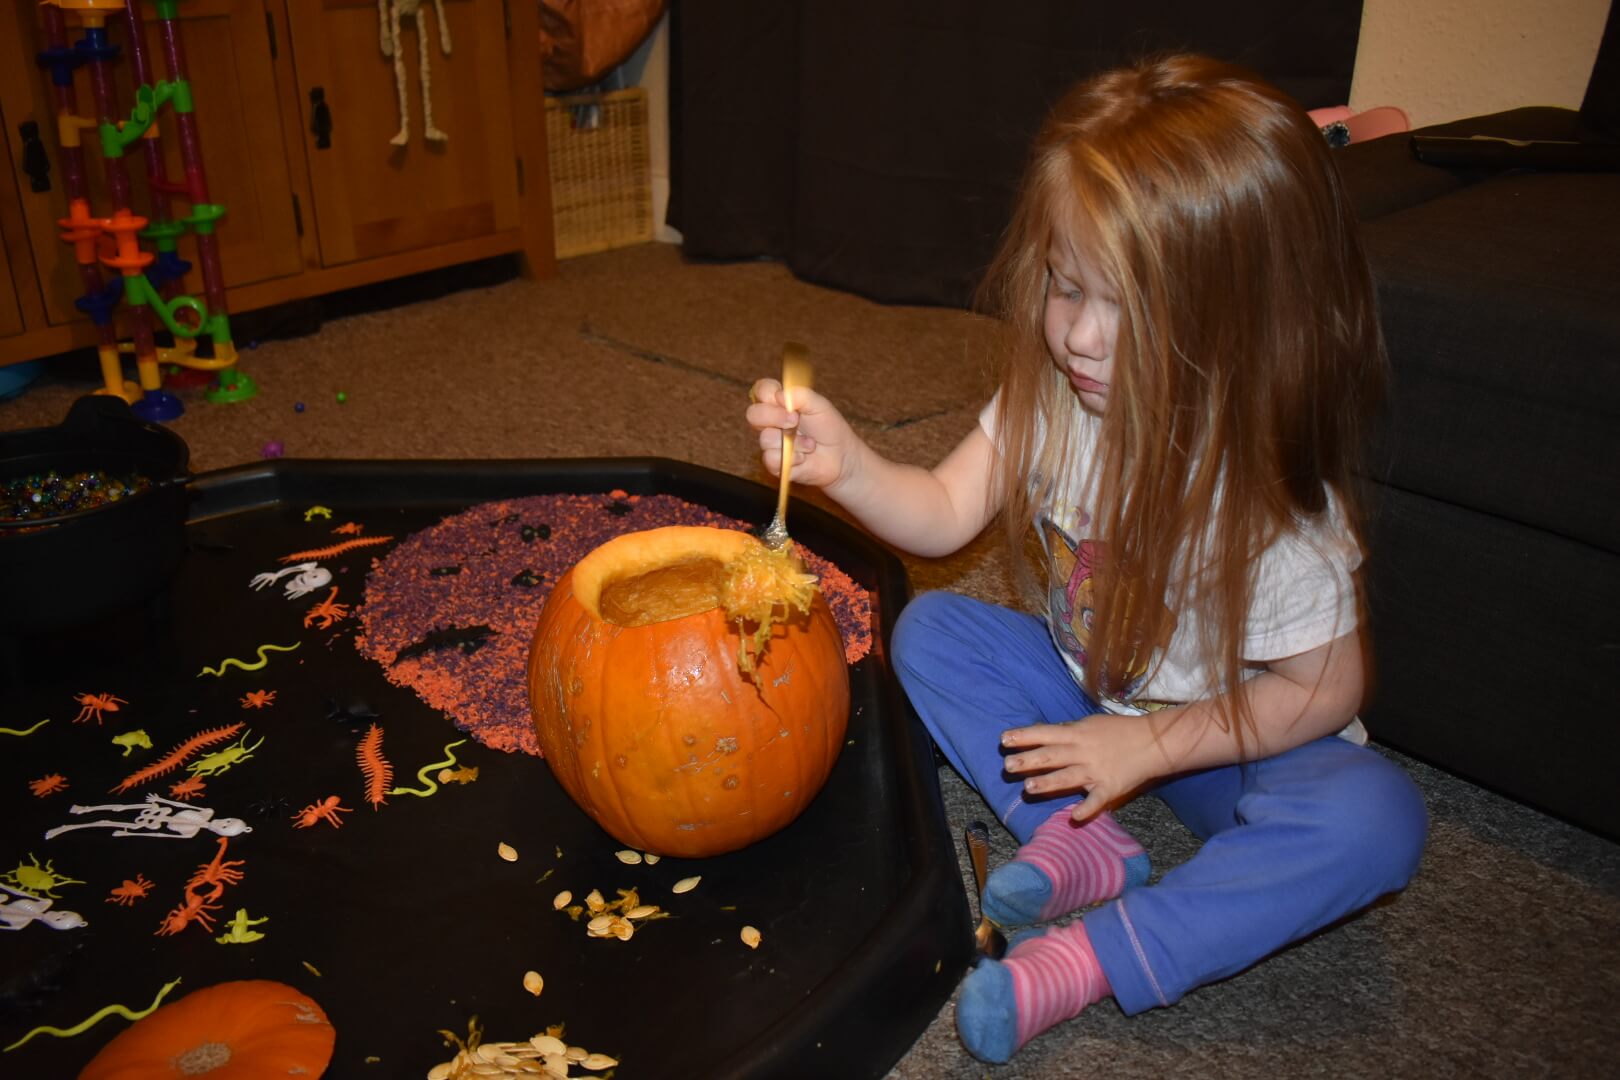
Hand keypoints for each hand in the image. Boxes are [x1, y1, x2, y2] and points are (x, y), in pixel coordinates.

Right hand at [745, 379, 860, 492]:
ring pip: (765, 438)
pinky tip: (803, 458)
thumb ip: (801, 395)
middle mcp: (772, 422)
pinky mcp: (774, 463)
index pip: (761, 391)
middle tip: (795, 420)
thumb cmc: (829, 428)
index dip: (766, 393)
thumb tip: (779, 395)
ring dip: (793, 442)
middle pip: (753, 414)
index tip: (783, 400)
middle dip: (775, 416)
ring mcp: (771, 443)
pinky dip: (792, 458)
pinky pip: (771, 458)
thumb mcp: (820, 405)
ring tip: (810, 444)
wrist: (841, 456)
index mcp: (780, 404)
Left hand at [1001, 711, 1168, 821]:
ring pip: (1068, 777)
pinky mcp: (1110, 787)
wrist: (1154, 742)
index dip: (1025, 736)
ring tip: (1028, 787)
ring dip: (1048, 782)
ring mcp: (1096, 770)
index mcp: (1078, 734)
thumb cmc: (1120, 731)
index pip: (1046, 733)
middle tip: (1007, 765)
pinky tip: (1074, 817)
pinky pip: (1097, 800)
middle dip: (1029, 760)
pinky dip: (1087, 809)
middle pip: (1052, 756)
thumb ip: (1069, 732)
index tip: (1004, 739)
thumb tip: (1046, 735)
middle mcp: (1083, 752)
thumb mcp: (1091, 724)